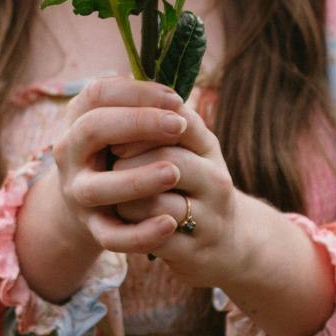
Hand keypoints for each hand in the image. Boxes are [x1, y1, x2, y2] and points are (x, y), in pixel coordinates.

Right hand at [16, 75, 190, 301]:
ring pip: (98, 187)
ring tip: (174, 172)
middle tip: (179, 125)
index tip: (175, 98)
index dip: (136, 92)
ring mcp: (78, 192)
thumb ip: (145, 109)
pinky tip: (170, 223)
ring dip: (137, 179)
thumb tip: (177, 102)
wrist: (95, 202)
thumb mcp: (124, 124)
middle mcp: (70, 152)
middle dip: (137, 123)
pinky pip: (111, 237)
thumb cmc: (119, 149)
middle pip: (92, 129)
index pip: (98, 93)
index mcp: (78, 118)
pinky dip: (140, 233)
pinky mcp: (91, 228)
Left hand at [110, 99, 251, 287]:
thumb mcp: (184, 147)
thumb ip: (155, 118)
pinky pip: (151, 236)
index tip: (115, 131)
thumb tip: (114, 83)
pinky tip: (125, 221)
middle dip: (127, 161)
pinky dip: (131, 228)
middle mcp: (215, 178)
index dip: (137, 121)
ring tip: (116, 195)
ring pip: (154, 200)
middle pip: (165, 157)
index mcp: (206, 144)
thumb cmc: (190, 185)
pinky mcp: (193, 252)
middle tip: (111, 163)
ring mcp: (208, 216)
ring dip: (125, 196)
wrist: (224, 244)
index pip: (175, 118)